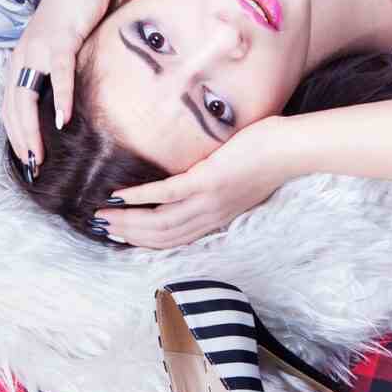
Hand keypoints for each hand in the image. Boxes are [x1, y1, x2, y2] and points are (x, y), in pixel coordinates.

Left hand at [4, 0, 110, 179]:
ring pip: (29, 96)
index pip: (9, 106)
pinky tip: (63, 119)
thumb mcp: (54, 48)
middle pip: (14, 107)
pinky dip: (61, 99)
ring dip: (32, 128)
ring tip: (39, 154)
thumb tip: (58, 100)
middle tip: (31, 166)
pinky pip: (59, 75)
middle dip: (20, 140)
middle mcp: (24, 57)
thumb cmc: (70, 13)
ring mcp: (40, 50)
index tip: (25, 158)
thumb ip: (51, 71)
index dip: (13, 134)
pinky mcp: (63, 41)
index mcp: (20, 61)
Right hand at [98, 116, 292, 247]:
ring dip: (127, 220)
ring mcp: (207, 200)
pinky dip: (140, 197)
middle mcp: (209, 216)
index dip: (144, 240)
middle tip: (101, 226)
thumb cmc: (268, 158)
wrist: (290, 151)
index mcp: (215, 218)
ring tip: (103, 214)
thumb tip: (197, 181)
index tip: (120, 235)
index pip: (174, 239)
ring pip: (159, 221)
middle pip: (161, 235)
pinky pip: (166, 194)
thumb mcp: (239, 183)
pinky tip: (120, 195)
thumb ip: (216, 189)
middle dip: (128, 233)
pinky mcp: (206, 180)